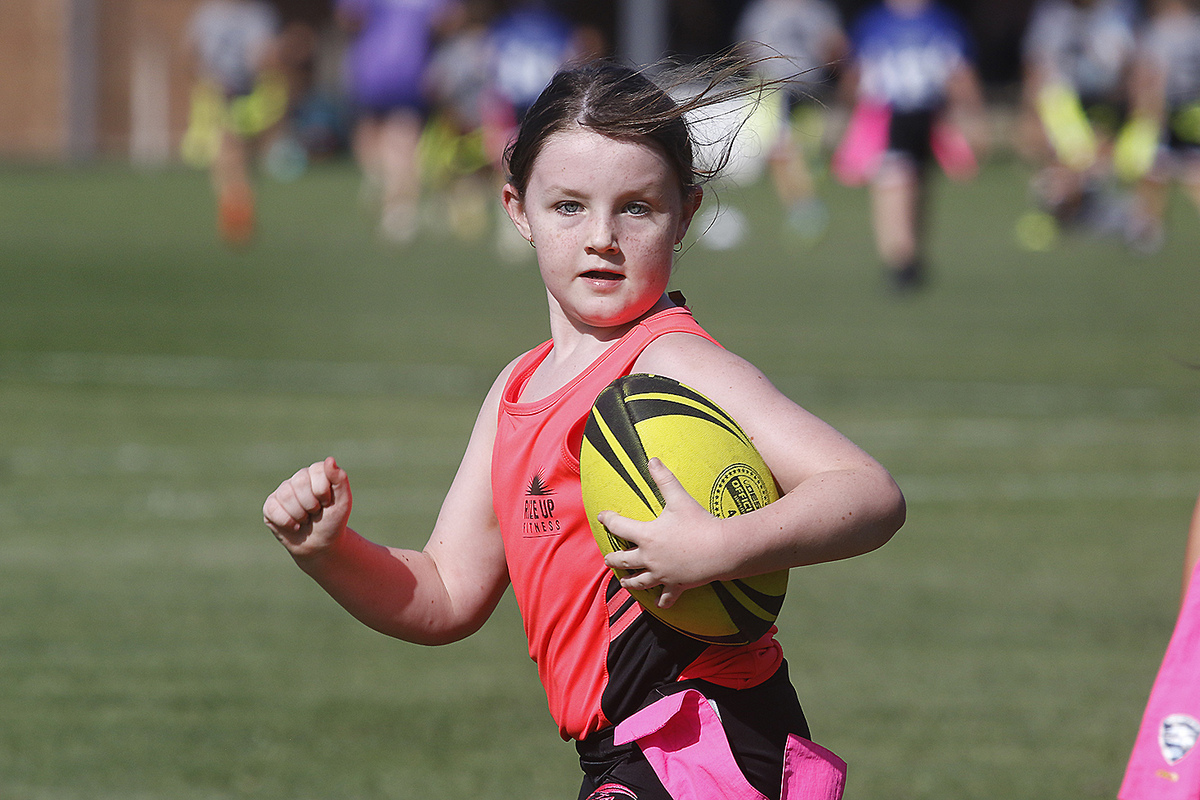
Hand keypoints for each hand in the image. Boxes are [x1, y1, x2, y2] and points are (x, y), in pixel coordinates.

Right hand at [263, 457, 351, 558]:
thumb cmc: (333, 521)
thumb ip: (339, 479)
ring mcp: (282, 492)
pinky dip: (287, 522)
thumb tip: (329, 460)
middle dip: (311, 504)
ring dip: (300, 515)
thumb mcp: (343, 501)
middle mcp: (298, 478)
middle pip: (299, 483)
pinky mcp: (270, 506)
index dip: (323, 492)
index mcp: (316, 472)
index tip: (328, 503)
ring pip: (286, 497)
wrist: (321, 545)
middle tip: (316, 512)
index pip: (316, 471)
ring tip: (306, 519)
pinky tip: (294, 525)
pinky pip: (273, 509)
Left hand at [598, 458, 728, 608]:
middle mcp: (650, 558)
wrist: (721, 549)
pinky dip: (662, 601)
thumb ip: (664, 478)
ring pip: (640, 582)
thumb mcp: (679, 498)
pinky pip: (667, 597)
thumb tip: (652, 459)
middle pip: (624, 560)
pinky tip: (659, 603)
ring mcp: (662, 574)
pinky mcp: (677, 586)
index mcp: (647, 536)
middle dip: (613, 558)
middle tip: (608, 558)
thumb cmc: (699, 522)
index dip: (609, 520)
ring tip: (625, 582)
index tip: (602, 516)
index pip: (619, 526)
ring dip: (630, 582)